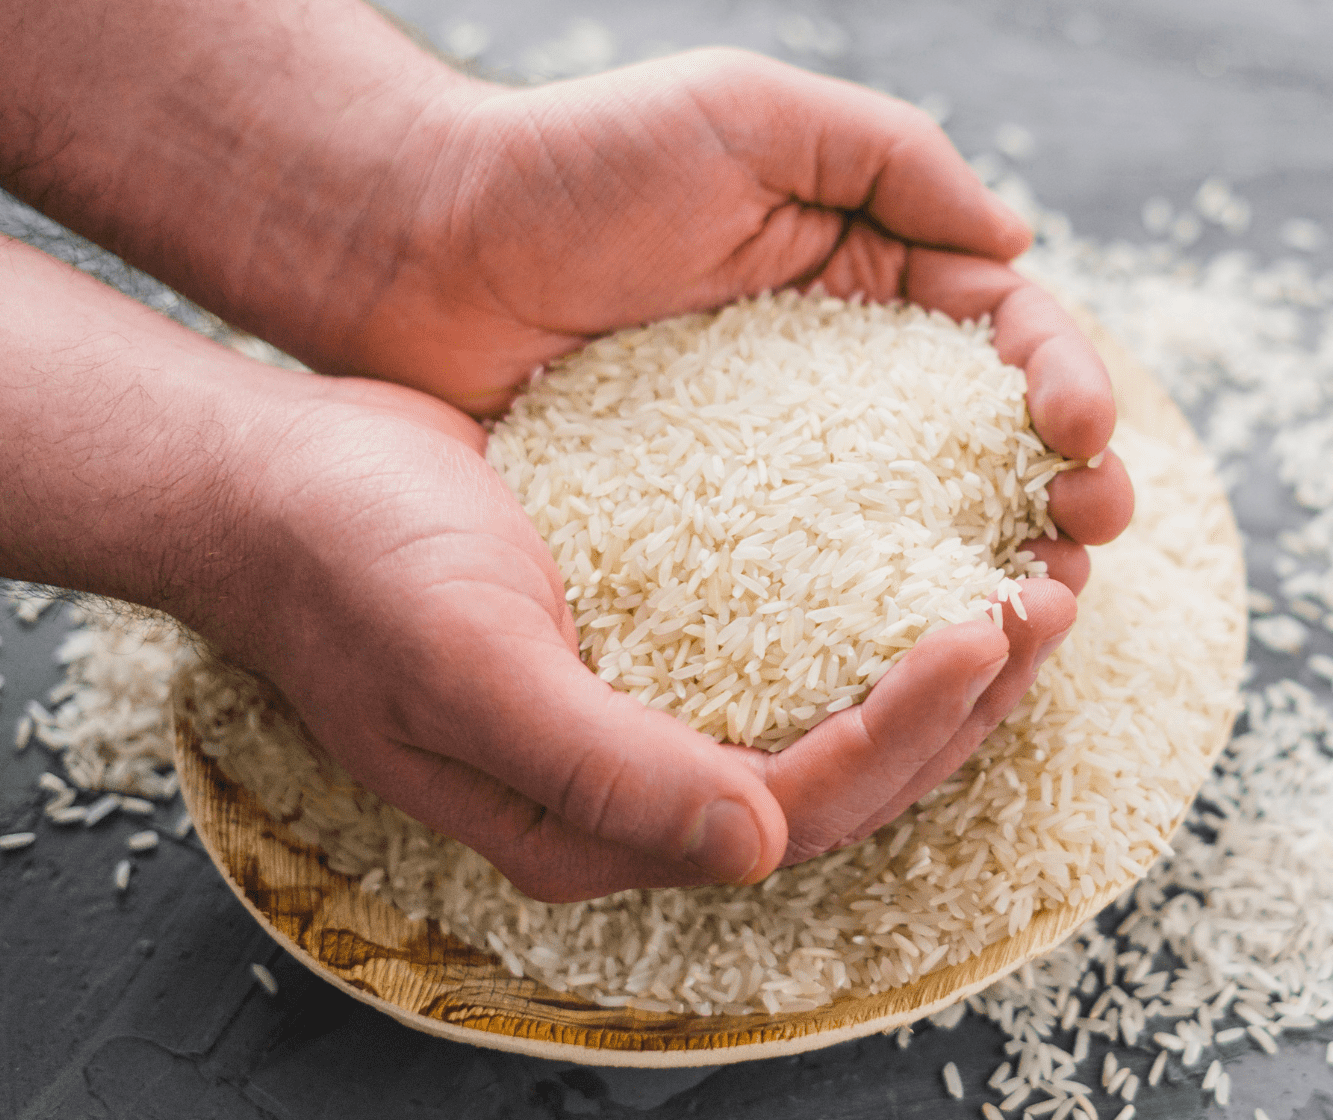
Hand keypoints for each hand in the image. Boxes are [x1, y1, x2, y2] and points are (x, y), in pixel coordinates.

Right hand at [216, 372, 1082, 901]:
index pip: (803, 804)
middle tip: (1051, 599)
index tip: (987, 626)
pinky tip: (937, 548)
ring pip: (842, 716)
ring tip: (1028, 576)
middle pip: (849, 775)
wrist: (280, 483)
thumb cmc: (352, 569)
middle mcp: (644, 789)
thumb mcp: (467, 664)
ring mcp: (658, 716)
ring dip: (945, 662)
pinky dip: (881, 608)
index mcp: (599, 822)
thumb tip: (759, 849)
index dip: (910, 729)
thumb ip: (605, 769)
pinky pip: (805, 648)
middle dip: (965, 700)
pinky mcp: (667, 641)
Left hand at [296, 52, 1127, 530]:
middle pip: (989, 436)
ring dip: (997, 556)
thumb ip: (892, 157)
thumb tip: (1019, 239)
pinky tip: (921, 643)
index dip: (1063, 379)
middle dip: (1064, 481)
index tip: (1076, 430)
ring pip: (921, 516)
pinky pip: (811, 574)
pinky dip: (878, 609)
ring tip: (1039, 602)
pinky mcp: (711, 528)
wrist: (409, 245)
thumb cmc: (573, 159)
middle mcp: (840, 368)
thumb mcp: (749, 113)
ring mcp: (779, 457)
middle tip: (1091, 528)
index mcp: (868, 266)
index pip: (1004, 328)